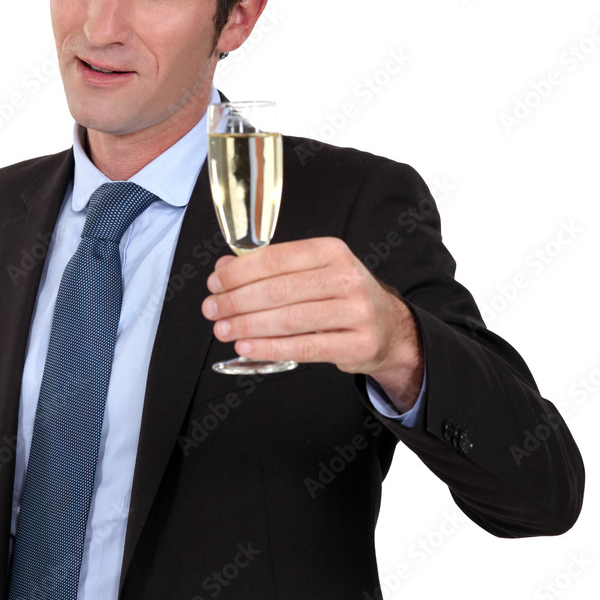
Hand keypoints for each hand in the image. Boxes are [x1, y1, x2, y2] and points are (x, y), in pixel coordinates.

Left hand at [201, 237, 423, 412]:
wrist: (387, 327)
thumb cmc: (341, 297)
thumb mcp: (312, 273)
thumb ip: (270, 269)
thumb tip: (224, 269)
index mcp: (331, 252)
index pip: (276, 259)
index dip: (239, 272)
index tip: (215, 283)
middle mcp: (346, 277)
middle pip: (280, 290)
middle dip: (237, 301)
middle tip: (212, 310)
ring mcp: (355, 311)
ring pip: (290, 319)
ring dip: (249, 326)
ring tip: (223, 330)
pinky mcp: (357, 343)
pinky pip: (305, 347)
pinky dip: (270, 347)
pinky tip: (246, 347)